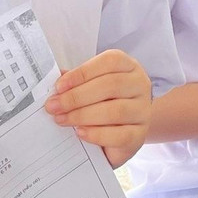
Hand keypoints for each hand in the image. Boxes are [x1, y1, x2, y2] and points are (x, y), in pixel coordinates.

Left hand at [45, 49, 152, 167]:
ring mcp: (143, 111)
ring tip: (62, 119)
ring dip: (83, 115)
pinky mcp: (140, 135)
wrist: (124, 130)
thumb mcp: (91, 86)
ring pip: (115, 111)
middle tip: (54, 106)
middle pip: (111, 86)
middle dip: (77, 96)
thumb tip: (56, 81)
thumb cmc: (104, 102)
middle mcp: (140, 85)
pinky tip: (80, 133)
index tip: (59, 86)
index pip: (109, 62)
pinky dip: (96, 134)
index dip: (82, 73)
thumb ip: (76, 81)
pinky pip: (119, 135)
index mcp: (128, 66)